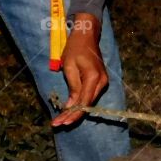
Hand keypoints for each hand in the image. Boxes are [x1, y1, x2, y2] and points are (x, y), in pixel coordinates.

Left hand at [51, 12, 108, 126]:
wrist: (86, 35)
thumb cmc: (75, 48)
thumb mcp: (69, 67)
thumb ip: (73, 87)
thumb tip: (71, 106)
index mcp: (94, 78)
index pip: (84, 102)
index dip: (73, 114)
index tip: (61, 122)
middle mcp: (101, 82)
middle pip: (87, 105)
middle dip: (72, 116)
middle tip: (58, 124)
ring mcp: (102, 82)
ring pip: (89, 102)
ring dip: (75, 111)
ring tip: (61, 120)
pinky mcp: (100, 82)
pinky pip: (90, 96)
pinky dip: (80, 104)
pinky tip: (70, 110)